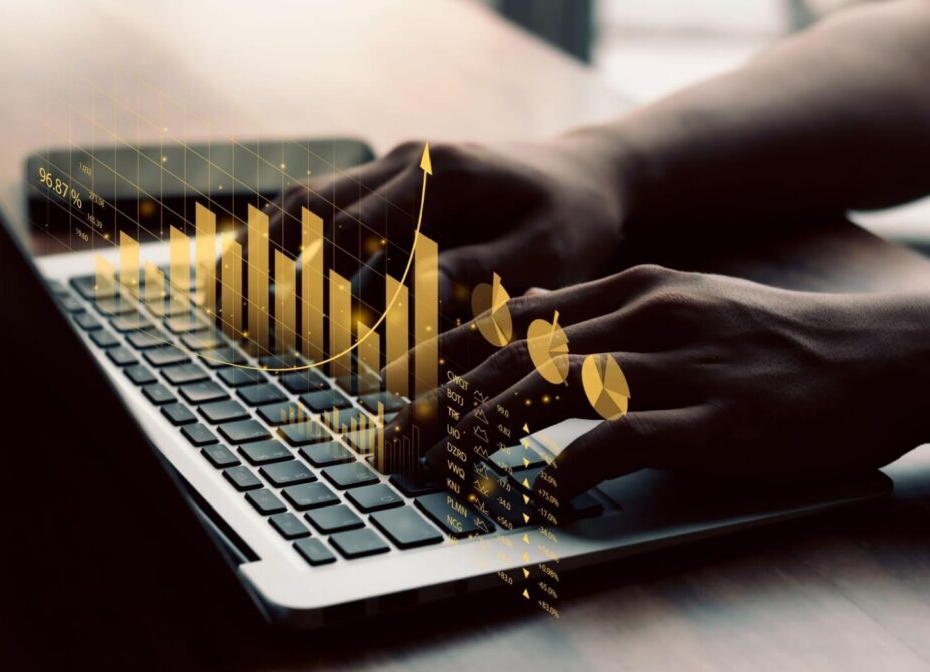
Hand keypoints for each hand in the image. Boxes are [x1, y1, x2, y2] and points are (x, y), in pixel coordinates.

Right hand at [266, 135, 630, 313]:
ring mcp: (396, 168)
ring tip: (232, 301)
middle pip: (309, 204)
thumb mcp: (539, 254)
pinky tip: (276, 282)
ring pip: (309, 200)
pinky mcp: (396, 186)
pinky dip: (297, 243)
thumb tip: (405, 305)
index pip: (348, 226)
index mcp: (436, 175)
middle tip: (228, 311)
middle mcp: (405, 162)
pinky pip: (331, 208)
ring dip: (272, 248)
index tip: (288, 334)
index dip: (313, 283)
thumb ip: (473, 274)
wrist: (587, 178)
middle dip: (265, 258)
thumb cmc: (570, 221)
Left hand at [386, 265, 928, 501]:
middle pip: (518, 358)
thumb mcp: (681, 305)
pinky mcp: (714, 420)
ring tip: (442, 472)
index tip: (405, 396)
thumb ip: (602, 316)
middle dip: (447, 405)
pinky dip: (567, 469)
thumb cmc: (770, 340)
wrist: (878, 356)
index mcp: (634, 288)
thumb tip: (520, 328)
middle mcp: (646, 317)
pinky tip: (539, 497)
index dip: (451, 359)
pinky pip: (618, 441)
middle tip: (400, 447)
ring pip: (551, 391)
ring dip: (484, 435)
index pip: (516, 319)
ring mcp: (680, 365)